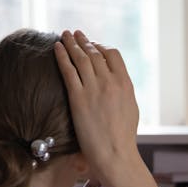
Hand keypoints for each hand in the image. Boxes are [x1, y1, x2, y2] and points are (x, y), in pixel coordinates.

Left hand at [54, 29, 138, 174]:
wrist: (115, 153)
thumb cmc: (123, 137)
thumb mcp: (131, 109)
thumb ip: (123, 92)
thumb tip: (118, 84)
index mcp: (125, 83)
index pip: (113, 55)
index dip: (102, 47)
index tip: (93, 45)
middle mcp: (110, 82)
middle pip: (95, 53)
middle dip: (84, 41)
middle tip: (75, 33)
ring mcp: (94, 89)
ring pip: (81, 58)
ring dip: (71, 43)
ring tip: (64, 35)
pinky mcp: (78, 98)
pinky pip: (68, 70)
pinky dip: (61, 56)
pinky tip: (56, 47)